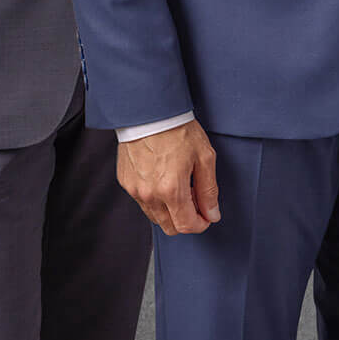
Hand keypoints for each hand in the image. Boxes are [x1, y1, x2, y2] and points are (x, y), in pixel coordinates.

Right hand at [118, 119, 220, 234]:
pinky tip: (165, 181)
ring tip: (181, 188)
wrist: (150, 113)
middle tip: (196, 200)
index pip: (186, 225)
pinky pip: (143, 202)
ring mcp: (135, 190)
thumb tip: (212, 214)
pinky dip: (156, 200)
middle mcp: (149, 194)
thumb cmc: (178, 130)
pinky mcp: (126, 183)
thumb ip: (208, 190)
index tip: (207, 216)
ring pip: (155, 217)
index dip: (201, 224)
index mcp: (171, 190)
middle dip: (186, 220)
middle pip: (169, 227)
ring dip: (170, 211)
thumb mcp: (204, 158)